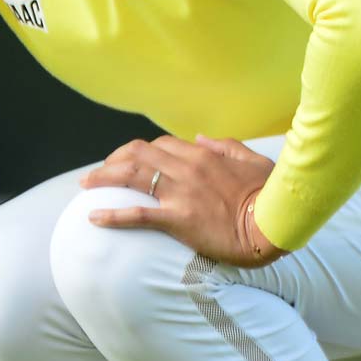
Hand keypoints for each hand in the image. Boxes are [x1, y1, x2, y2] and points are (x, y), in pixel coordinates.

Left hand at [80, 135, 288, 267]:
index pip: (161, 144)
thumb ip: (225, 145)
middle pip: (137, 153)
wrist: (274, 222)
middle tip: (100, 172)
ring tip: (85, 186)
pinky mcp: (178, 218)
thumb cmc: (269, 194)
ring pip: (131, 176)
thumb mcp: (252, 159)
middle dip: (113, 159)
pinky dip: (112, 214)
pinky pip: (138, 214)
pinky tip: (94, 217)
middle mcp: (187, 167)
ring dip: (104, 178)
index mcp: (203, 154)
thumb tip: (200, 138)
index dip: (140, 151)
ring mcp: (180, 192)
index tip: (130, 161)